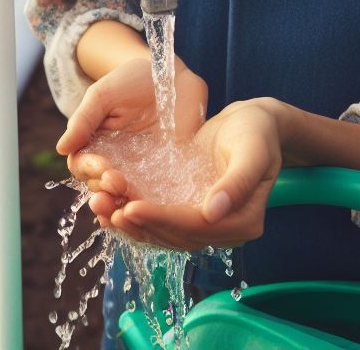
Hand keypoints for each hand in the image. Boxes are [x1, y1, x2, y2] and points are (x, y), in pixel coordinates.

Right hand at [57, 58, 206, 192]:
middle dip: (106, 190)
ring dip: (122, 204)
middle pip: (101, 187)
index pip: (82, 166)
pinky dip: (148, 207)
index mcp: (94, 143)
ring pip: (123, 197)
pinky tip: (149, 208)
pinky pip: (153, 196)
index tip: (104, 167)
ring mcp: (138, 170)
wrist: (171, 75)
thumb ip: (84, 120)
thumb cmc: (132, 80)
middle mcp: (114, 161)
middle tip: (119, 183)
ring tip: (130, 202)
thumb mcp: (104, 95)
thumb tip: (61, 149)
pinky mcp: (163, 174)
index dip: (90, 170)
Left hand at [89, 99, 283, 250]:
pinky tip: (111, 207)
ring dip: (132, 224)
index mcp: (244, 221)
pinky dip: (137, 215)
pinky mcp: (191, 209)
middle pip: (177, 235)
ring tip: (101, 207)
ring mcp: (206, 222)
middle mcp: (224, 229)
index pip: (197, 227)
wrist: (255, 123)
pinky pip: (161, 219)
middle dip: (140, 224)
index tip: (132, 208)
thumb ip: (237, 182)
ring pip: (165, 232)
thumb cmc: (258, 132)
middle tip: (106, 209)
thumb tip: (212, 213)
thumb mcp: (253, 151)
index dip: (163, 220)